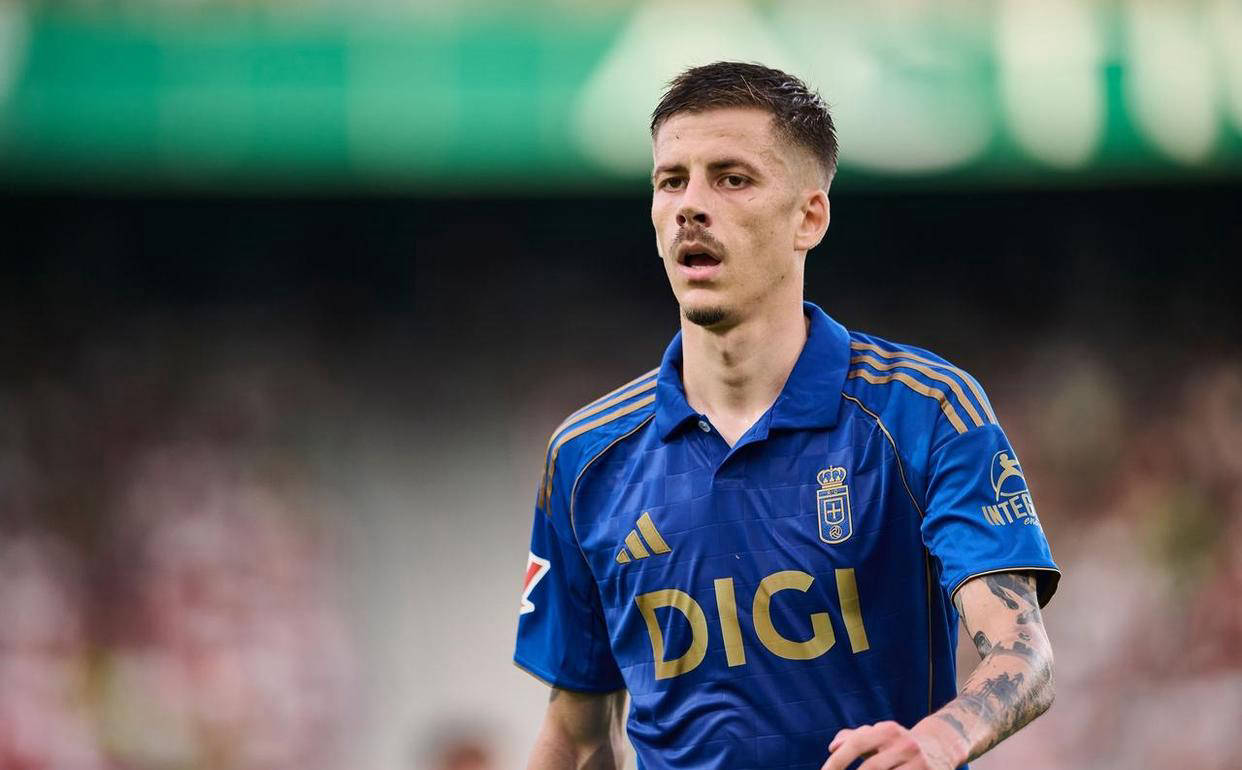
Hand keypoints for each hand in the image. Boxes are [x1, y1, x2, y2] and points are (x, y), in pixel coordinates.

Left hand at [820, 720, 958, 769]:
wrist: (942, 746)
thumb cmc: (898, 744)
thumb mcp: (879, 735)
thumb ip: (853, 738)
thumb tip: (832, 748)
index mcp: (887, 730)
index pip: (857, 743)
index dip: (838, 761)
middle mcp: (904, 744)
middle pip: (871, 767)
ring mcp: (919, 762)